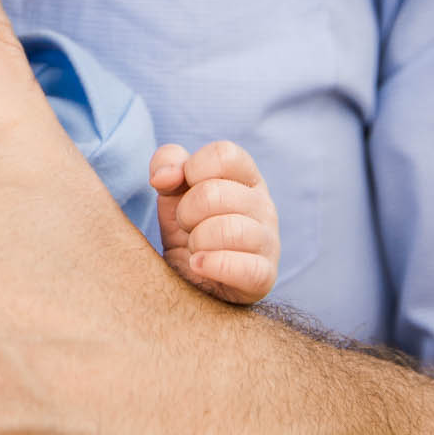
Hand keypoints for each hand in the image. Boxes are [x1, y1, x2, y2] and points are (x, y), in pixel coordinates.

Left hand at [150, 141, 278, 303]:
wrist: (193, 280)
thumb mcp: (172, 189)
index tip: (183, 187)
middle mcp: (264, 205)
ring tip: (195, 248)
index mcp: (246, 177)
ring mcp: (269, 241)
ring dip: (197, 240)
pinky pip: (242, 267)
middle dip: (186, 211)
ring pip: (228, 229)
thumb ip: (167, 163)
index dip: (194, 168)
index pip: (225, 154)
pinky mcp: (264, 275)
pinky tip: (198, 265)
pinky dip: (211, 265)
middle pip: (215, 193)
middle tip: (187, 225)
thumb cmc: (189, 227)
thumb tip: (164, 176)